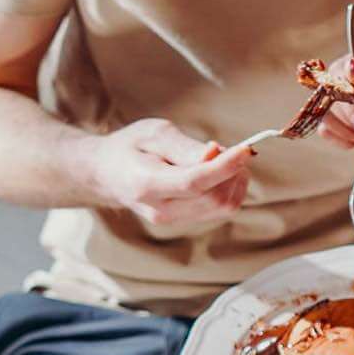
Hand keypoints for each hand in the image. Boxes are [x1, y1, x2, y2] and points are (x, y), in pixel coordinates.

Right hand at [81, 118, 253, 228]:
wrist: (108, 174)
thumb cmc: (130, 148)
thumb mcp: (153, 133)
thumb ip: (183, 147)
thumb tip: (214, 155)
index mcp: (146, 185)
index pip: (194, 182)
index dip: (225, 166)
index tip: (246, 149)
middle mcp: (160, 210)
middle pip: (214, 198)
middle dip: (233, 172)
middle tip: (230, 148)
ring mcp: (173, 220)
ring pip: (223, 207)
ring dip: (235, 181)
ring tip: (222, 158)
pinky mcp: (185, 221)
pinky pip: (220, 210)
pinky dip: (229, 189)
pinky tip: (220, 172)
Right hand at [319, 45, 353, 164]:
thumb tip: (350, 65)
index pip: (344, 66)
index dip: (349, 91)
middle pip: (330, 88)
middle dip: (351, 114)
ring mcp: (347, 97)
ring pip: (324, 109)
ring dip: (348, 129)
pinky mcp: (341, 118)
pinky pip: (324, 128)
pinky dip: (343, 140)